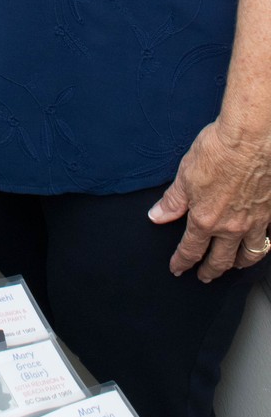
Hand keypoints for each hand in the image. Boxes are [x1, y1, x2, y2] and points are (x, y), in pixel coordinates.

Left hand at [147, 121, 270, 280]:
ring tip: (232, 265)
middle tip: (204, 277)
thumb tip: (157, 216)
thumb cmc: (218, 151)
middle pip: (220, 260)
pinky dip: (261, 247)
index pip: (190, 249)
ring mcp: (254, 222)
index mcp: (205, 219)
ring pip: (248, 255)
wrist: (251, 139)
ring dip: (238, 264)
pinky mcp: (269, 213)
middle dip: (209, 271)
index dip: (182, 262)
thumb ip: (173, 200)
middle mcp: (231, 227)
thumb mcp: (185, 174)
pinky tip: (258, 244)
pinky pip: (267, 239)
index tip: (177, 268)